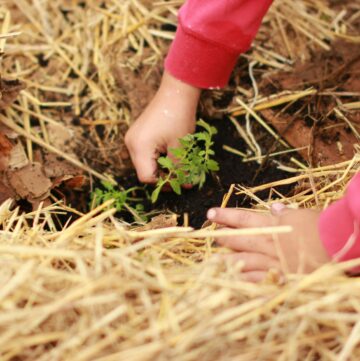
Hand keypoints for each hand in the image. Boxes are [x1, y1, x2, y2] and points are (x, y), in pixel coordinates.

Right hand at [125, 71, 200, 182]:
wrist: (176, 92)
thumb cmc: (179, 117)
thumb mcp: (180, 147)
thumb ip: (179, 169)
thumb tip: (184, 186)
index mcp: (140, 147)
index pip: (146, 177)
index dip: (163, 183)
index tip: (180, 182)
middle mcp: (131, 144)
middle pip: (144, 171)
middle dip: (163, 177)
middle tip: (181, 177)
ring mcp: (132, 138)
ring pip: (145, 164)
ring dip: (161, 168)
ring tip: (178, 166)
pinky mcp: (137, 134)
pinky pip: (145, 153)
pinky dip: (157, 158)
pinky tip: (170, 155)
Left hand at [207, 205, 330, 281]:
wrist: (335, 244)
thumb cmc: (320, 226)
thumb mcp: (301, 214)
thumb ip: (285, 212)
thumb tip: (274, 207)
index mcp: (271, 225)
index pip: (242, 218)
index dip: (225, 216)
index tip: (210, 214)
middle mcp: (266, 243)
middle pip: (238, 240)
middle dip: (222, 237)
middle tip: (211, 236)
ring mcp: (271, 262)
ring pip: (242, 262)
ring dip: (226, 261)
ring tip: (212, 262)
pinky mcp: (280, 278)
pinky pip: (258, 282)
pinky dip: (245, 283)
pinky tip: (233, 283)